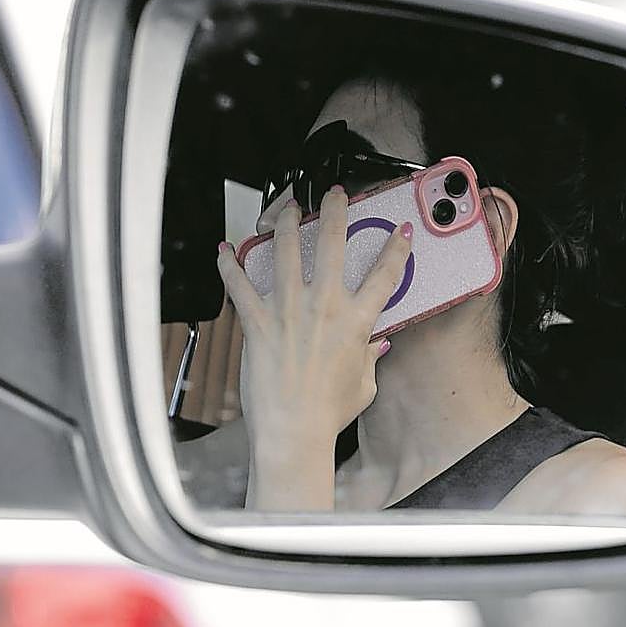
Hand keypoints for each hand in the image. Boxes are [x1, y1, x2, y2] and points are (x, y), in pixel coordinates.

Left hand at [216, 186, 413, 510]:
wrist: (293, 431)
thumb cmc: (328, 413)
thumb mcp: (363, 383)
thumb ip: (369, 357)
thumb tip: (376, 345)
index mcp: (356, 321)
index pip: (384, 274)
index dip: (397, 248)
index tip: (401, 231)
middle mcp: (323, 307)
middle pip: (331, 242)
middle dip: (335, 210)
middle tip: (334, 195)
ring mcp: (287, 310)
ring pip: (285, 249)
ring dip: (285, 221)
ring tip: (286, 206)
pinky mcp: (257, 321)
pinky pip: (239, 284)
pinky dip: (229, 264)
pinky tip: (224, 249)